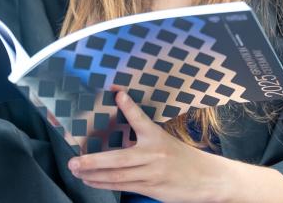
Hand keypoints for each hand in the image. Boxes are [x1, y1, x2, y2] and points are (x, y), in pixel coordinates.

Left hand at [66, 90, 232, 202]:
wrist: (208, 179)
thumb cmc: (183, 159)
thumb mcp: (166, 141)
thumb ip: (144, 135)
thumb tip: (122, 127)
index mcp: (158, 137)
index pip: (141, 119)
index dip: (129, 106)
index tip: (117, 93)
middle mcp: (154, 155)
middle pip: (118, 159)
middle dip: (93, 161)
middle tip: (74, 160)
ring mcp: (152, 174)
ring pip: (117, 176)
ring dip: (94, 175)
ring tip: (76, 171)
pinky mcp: (152, 188)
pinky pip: (124, 186)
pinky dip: (104, 184)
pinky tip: (91, 181)